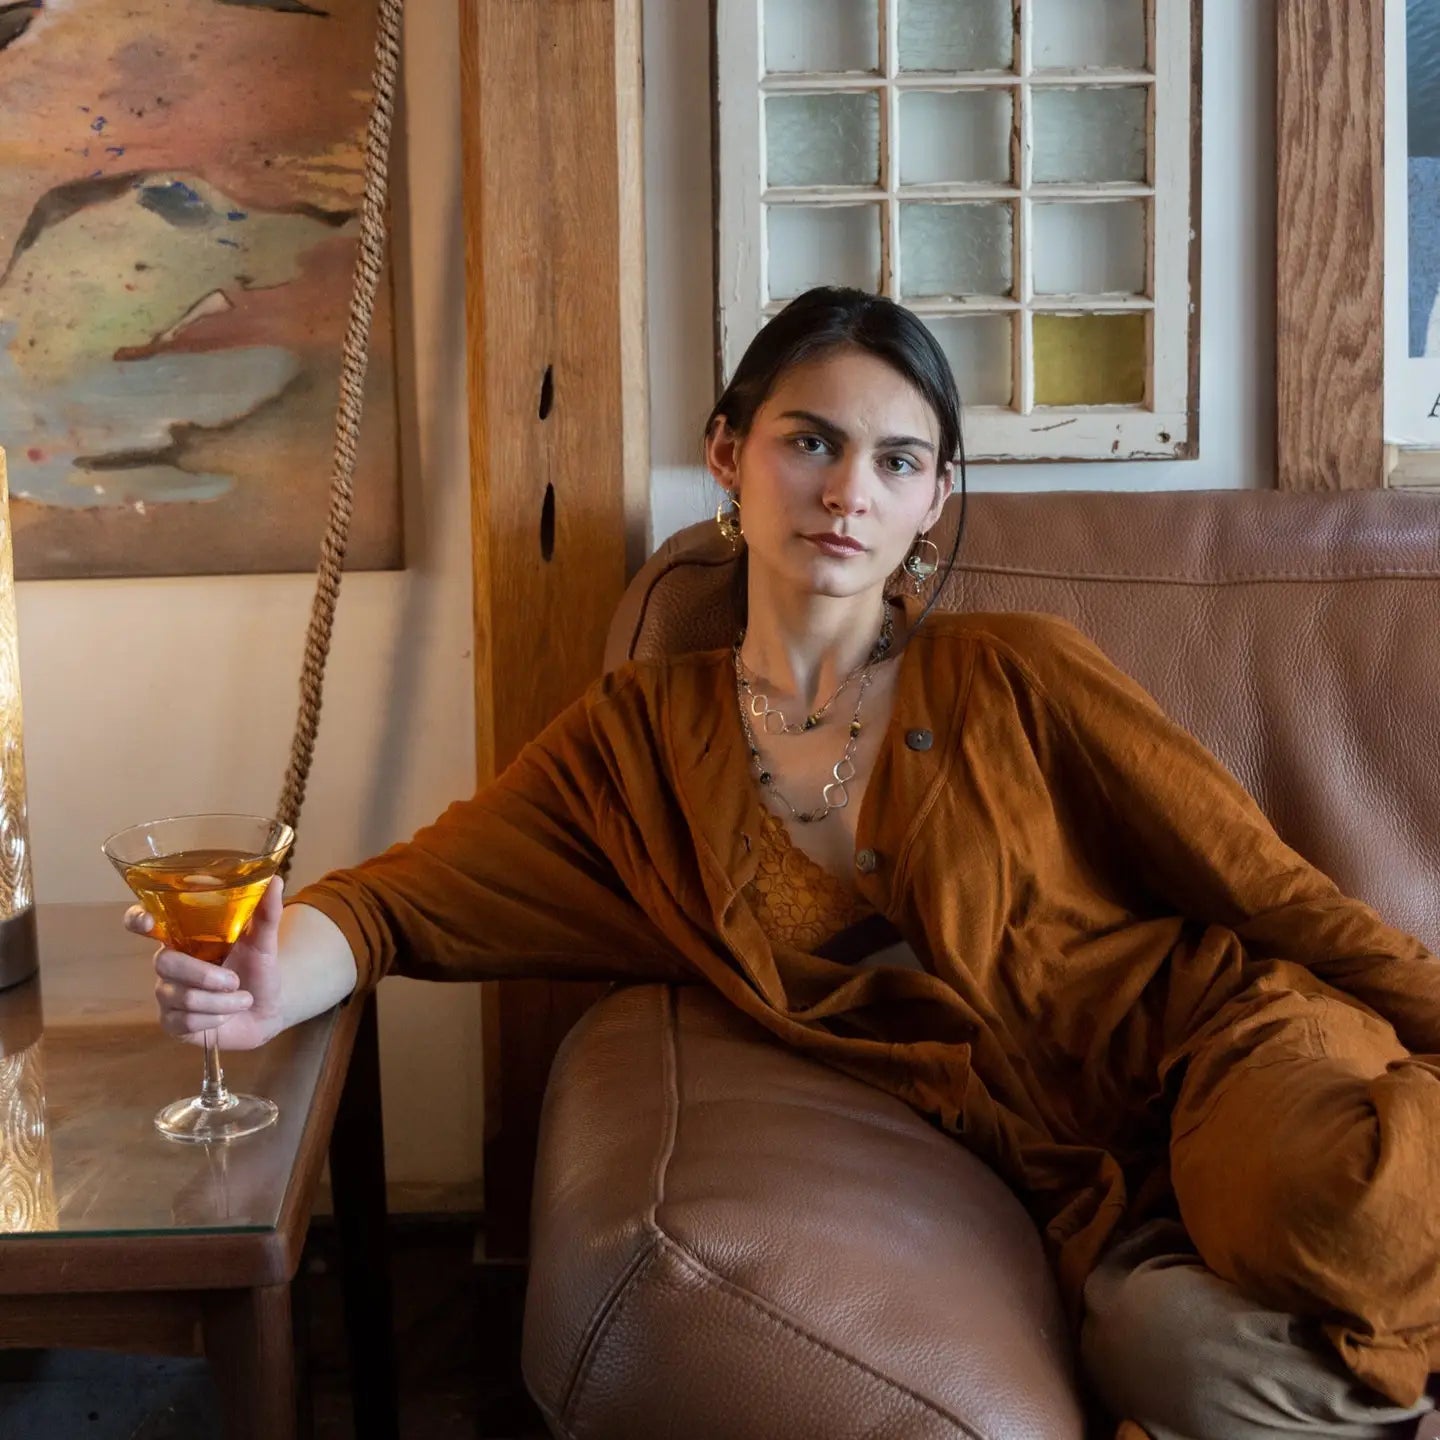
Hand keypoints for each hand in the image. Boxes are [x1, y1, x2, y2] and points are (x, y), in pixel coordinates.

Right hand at [126, 876, 286, 1049]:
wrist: (266, 1011)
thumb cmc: (258, 971)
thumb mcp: (264, 942)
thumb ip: (266, 913)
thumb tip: (276, 880)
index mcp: (185, 937)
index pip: (145, 922)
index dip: (138, 919)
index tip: (146, 921)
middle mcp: (170, 963)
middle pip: (164, 963)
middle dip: (205, 975)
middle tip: (236, 981)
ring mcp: (167, 994)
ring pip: (182, 996)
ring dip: (223, 1001)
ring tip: (243, 998)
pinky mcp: (171, 1022)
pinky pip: (186, 1021)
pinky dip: (216, 1019)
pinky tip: (227, 1015)